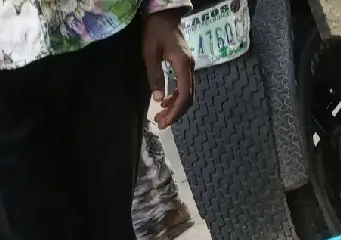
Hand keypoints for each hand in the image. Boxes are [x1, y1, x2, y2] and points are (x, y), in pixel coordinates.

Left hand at [142, 9, 192, 127]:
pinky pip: (184, 86)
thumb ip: (154, 75)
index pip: (184, 95)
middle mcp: (190, 67)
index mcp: (183, 64)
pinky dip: (176, 97)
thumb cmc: (155, 30)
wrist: (164, 14)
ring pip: (187, 93)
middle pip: (188, 97)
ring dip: (175, 107)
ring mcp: (189, 66)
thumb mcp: (150, 52)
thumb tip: (157, 99)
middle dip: (175, 113)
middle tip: (160, 123)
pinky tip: (164, 102)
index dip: (175, 112)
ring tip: (160, 116)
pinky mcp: (185, 65)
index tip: (164, 122)